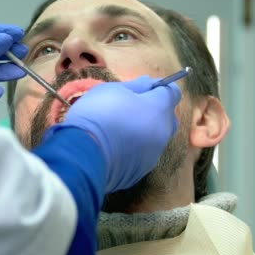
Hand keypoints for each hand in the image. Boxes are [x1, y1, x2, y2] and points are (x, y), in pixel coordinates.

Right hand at [44, 76, 181, 192]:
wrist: (82, 156)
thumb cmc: (96, 115)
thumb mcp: (110, 90)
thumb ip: (135, 85)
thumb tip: (149, 83)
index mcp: (158, 109)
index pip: (172, 93)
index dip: (160, 88)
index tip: (144, 89)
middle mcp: (163, 133)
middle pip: (168, 117)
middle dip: (155, 110)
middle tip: (131, 108)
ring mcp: (153, 155)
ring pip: (157, 138)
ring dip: (146, 131)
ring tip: (120, 130)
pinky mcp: (141, 171)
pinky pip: (144, 154)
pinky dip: (136, 148)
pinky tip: (116, 147)